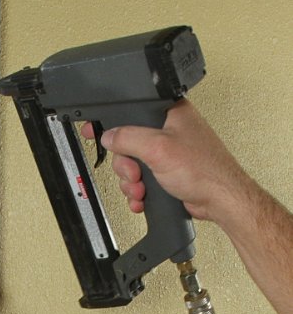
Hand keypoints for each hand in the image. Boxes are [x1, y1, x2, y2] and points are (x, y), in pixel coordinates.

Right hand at [81, 99, 245, 222]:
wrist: (220, 201)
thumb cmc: (204, 170)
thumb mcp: (158, 148)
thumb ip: (128, 138)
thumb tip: (109, 136)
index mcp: (169, 113)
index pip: (131, 111)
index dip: (111, 122)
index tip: (93, 130)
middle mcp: (168, 130)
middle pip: (126, 143)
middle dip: (126, 164)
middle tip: (134, 173)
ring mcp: (167, 153)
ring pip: (131, 164)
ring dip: (131, 181)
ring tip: (142, 189)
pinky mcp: (166, 172)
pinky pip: (141, 178)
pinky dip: (138, 190)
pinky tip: (144, 197)